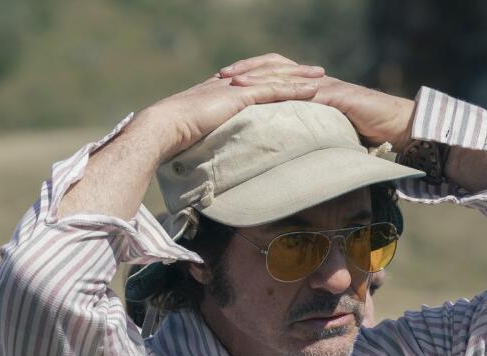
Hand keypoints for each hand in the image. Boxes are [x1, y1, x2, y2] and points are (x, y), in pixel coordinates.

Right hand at [139, 53, 324, 160]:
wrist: (164, 127)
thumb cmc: (171, 136)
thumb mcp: (192, 133)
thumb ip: (204, 135)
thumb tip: (206, 153)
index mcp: (218, 90)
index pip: (252, 79)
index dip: (272, 77)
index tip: (288, 79)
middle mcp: (230, 83)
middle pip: (268, 72)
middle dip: (293, 72)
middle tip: (315, 73)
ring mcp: (235, 87)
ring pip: (276, 77)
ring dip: (300, 77)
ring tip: (321, 77)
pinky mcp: (240, 96)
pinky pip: (274, 90)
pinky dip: (295, 89)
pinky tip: (312, 90)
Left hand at [218, 58, 415, 150]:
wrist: (393, 127)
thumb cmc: (361, 133)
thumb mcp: (322, 132)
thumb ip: (301, 133)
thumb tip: (278, 149)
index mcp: (307, 89)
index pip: (273, 74)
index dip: (249, 76)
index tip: (223, 83)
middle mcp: (313, 82)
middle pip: (274, 69)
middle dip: (247, 71)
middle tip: (221, 77)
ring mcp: (324, 86)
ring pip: (285, 77)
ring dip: (258, 78)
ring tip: (234, 83)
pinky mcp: (334, 95)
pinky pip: (304, 93)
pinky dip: (284, 93)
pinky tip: (267, 96)